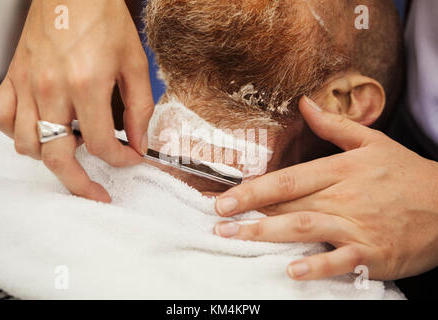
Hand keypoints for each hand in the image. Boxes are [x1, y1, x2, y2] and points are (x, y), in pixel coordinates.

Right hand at [0, 0, 153, 201]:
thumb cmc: (103, 19)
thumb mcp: (135, 64)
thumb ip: (141, 108)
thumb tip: (140, 141)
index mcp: (86, 85)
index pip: (102, 144)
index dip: (121, 159)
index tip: (130, 159)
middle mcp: (51, 89)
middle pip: (58, 157)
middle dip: (80, 185)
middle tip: (96, 194)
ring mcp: (27, 84)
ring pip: (27, 144)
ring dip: (50, 158)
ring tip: (71, 155)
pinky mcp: (13, 77)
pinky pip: (2, 118)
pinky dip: (18, 133)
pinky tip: (38, 130)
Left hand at [213, 96, 437, 280]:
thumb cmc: (406, 174)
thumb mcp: (373, 141)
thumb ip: (334, 125)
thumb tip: (304, 103)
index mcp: (340, 170)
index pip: (287, 178)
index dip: (253, 188)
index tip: (224, 198)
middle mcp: (343, 197)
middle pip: (287, 204)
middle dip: (248, 214)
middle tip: (216, 222)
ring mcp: (357, 226)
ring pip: (304, 228)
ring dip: (267, 235)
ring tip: (235, 240)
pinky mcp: (371, 252)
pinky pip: (340, 260)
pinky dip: (317, 266)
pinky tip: (292, 271)